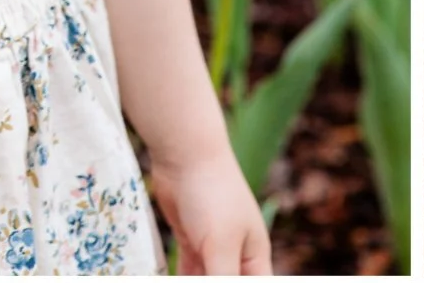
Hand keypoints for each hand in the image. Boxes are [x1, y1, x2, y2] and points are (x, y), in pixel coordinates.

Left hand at [150, 149, 269, 275]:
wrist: (186, 153)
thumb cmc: (213, 195)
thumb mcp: (220, 245)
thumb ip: (223, 280)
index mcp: (255, 256)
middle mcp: (236, 254)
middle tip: (195, 281)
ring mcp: (213, 246)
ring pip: (205, 279)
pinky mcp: (191, 240)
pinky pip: (187, 272)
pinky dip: (181, 280)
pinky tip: (168, 281)